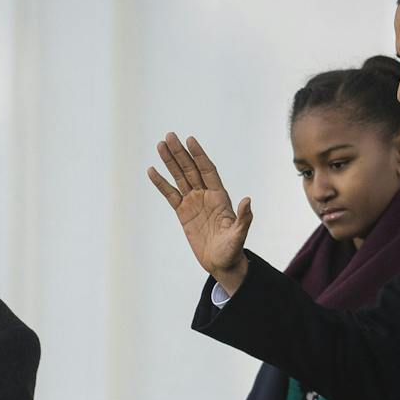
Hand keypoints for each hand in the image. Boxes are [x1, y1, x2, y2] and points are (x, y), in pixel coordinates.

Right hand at [147, 132, 252, 293]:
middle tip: (169, 136)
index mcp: (220, 196)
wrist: (221, 263)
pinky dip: (161, 183)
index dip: (199, 155)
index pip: (207, 170)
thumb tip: (248, 201)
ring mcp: (193, 202)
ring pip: (179, 178)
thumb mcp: (239, 235)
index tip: (190, 140)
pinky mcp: (183, 213)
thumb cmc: (232, 250)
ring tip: (160, 145)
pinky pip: (170, 194)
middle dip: (180, 153)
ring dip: (170, 162)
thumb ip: (244, 218)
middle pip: (191, 169)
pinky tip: (152, 170)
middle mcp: (206, 195)